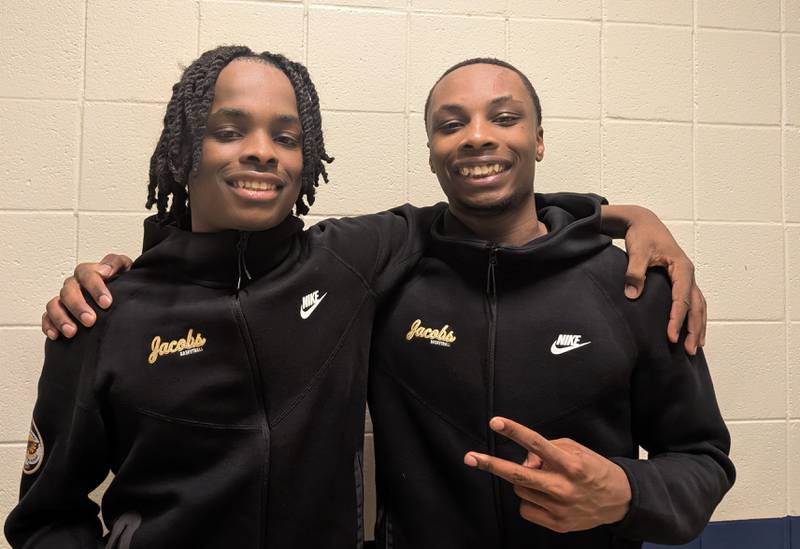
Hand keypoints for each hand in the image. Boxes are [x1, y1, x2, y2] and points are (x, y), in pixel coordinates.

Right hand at [41, 254, 132, 338]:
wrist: (119, 294)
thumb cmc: (120, 280)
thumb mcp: (124, 267)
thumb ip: (115, 263)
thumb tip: (106, 270)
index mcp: (88, 272)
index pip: (86, 274)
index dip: (95, 288)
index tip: (106, 303)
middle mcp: (73, 285)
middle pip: (68, 291)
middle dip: (78, 306)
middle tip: (90, 320)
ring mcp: (64, 299)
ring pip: (54, 305)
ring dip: (61, 318)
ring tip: (72, 332)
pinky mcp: (58, 312)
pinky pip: (47, 317)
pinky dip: (48, 325)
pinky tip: (56, 335)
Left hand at [464, 417, 630, 533]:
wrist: (619, 501)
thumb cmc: (593, 469)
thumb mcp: (576, 450)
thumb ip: (548, 449)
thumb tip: (524, 459)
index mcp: (570, 464)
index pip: (537, 444)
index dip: (514, 431)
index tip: (495, 423)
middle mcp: (563, 486)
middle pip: (518, 475)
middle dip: (491, 465)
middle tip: (470, 457)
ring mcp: (559, 508)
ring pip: (520, 490)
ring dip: (523, 482)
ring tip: (543, 480)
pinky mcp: (557, 525)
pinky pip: (526, 509)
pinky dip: (529, 500)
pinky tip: (545, 497)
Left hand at [622, 207, 705, 354]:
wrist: (644, 223)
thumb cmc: (642, 236)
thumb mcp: (637, 252)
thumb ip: (634, 273)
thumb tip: (632, 296)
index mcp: (682, 267)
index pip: (682, 298)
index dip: (677, 319)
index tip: (671, 337)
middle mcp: (689, 274)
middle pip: (697, 306)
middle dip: (695, 329)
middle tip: (690, 350)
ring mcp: (687, 278)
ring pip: (699, 306)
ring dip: (698, 326)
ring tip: (696, 348)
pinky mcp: (681, 281)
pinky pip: (693, 303)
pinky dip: (695, 318)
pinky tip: (691, 332)